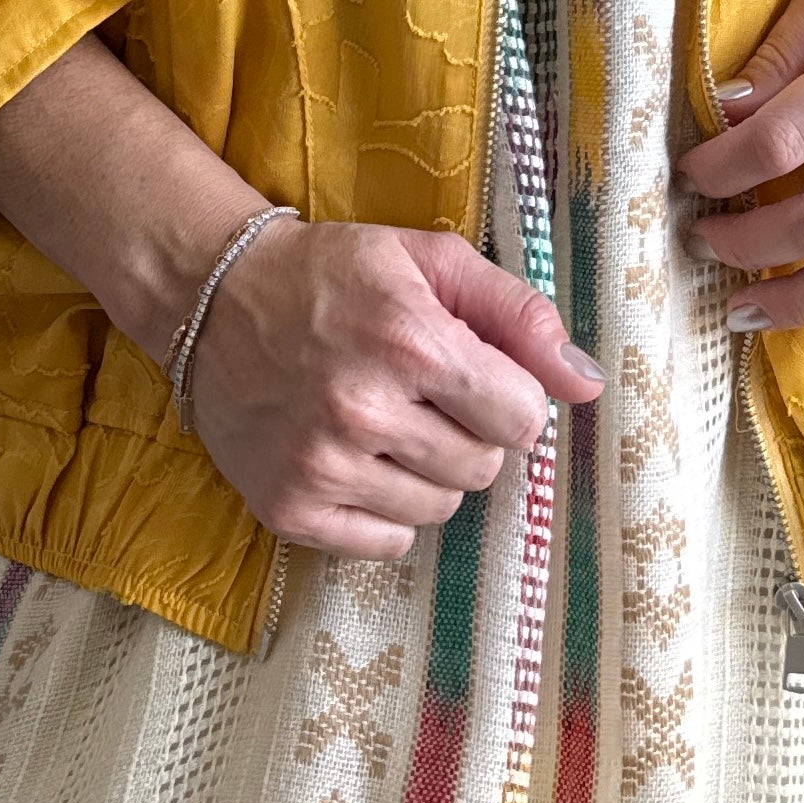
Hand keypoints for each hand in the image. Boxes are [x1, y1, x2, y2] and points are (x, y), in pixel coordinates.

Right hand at [186, 222, 605, 559]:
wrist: (215, 298)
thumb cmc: (334, 273)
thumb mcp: (430, 261)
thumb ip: (518, 314)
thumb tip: (588, 383)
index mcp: (411, 341)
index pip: (523, 417)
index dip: (509, 394)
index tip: (476, 373)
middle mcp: (365, 409)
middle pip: (485, 467)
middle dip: (470, 431)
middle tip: (423, 392)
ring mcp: (322, 466)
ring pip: (441, 508)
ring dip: (429, 470)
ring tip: (387, 421)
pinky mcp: (290, 508)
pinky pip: (387, 541)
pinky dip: (385, 507)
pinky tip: (357, 457)